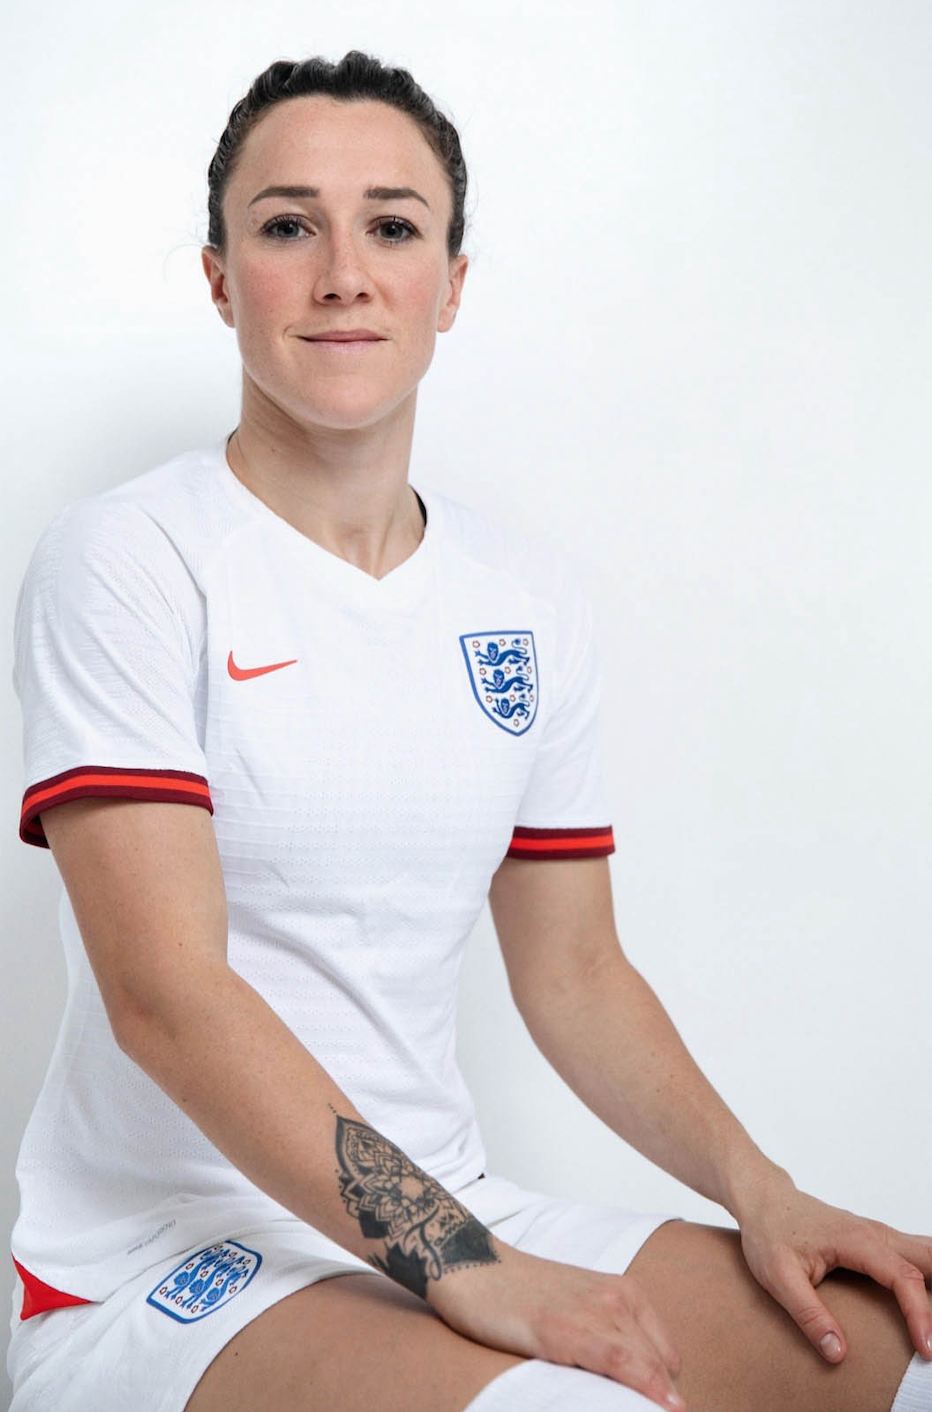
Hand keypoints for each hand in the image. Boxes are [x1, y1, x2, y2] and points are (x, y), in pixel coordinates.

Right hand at [426, 1236, 686, 1410]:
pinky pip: (618, 1361)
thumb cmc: (522, 1292)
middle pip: (660, 1365)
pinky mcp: (564, 1330)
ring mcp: (592, 1313)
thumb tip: (633, 1381)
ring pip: (646, 1365)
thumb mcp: (579, 1307)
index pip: (667, 1356)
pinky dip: (642, 1386)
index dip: (666, 1390)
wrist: (475, 1266)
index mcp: (624, 1293)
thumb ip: (607, 1334)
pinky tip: (656, 1407)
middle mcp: (615, 1299)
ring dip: (657, 1398)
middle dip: (664, 1397)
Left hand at [734, 1169, 931, 1363]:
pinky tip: (929, 1296)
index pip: (903, 1279)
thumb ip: (808, 1315)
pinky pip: (914, 1255)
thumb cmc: (768, 1232)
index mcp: (856, 1241)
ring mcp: (877, 1234)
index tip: (925, 1349)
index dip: (920, 1316)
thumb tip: (838, 1353)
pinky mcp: (875, 1240)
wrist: (763, 1198)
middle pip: (927, 1260)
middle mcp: (874, 1233)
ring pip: (925, 1253)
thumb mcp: (777, 1277)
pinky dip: (929, 1275)